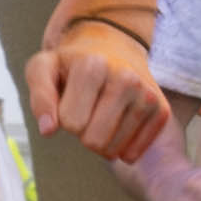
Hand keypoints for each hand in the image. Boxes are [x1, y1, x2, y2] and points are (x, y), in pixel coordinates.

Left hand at [27, 13, 169, 161]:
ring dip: (101, 140)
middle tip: (86, 109)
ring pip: (113, 151)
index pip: (71, 123)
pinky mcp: (160, 110)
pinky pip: (132, 154)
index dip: (64, 117)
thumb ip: (40, 97)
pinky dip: (120, 147)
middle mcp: (126, 78)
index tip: (70, 98)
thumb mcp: (43, 69)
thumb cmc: (72, 64)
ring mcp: (146, 95)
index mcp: (93, 66)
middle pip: (93, 141)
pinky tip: (118, 123)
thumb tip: (48, 130)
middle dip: (83, 132)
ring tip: (101, 113)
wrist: (111, 46)